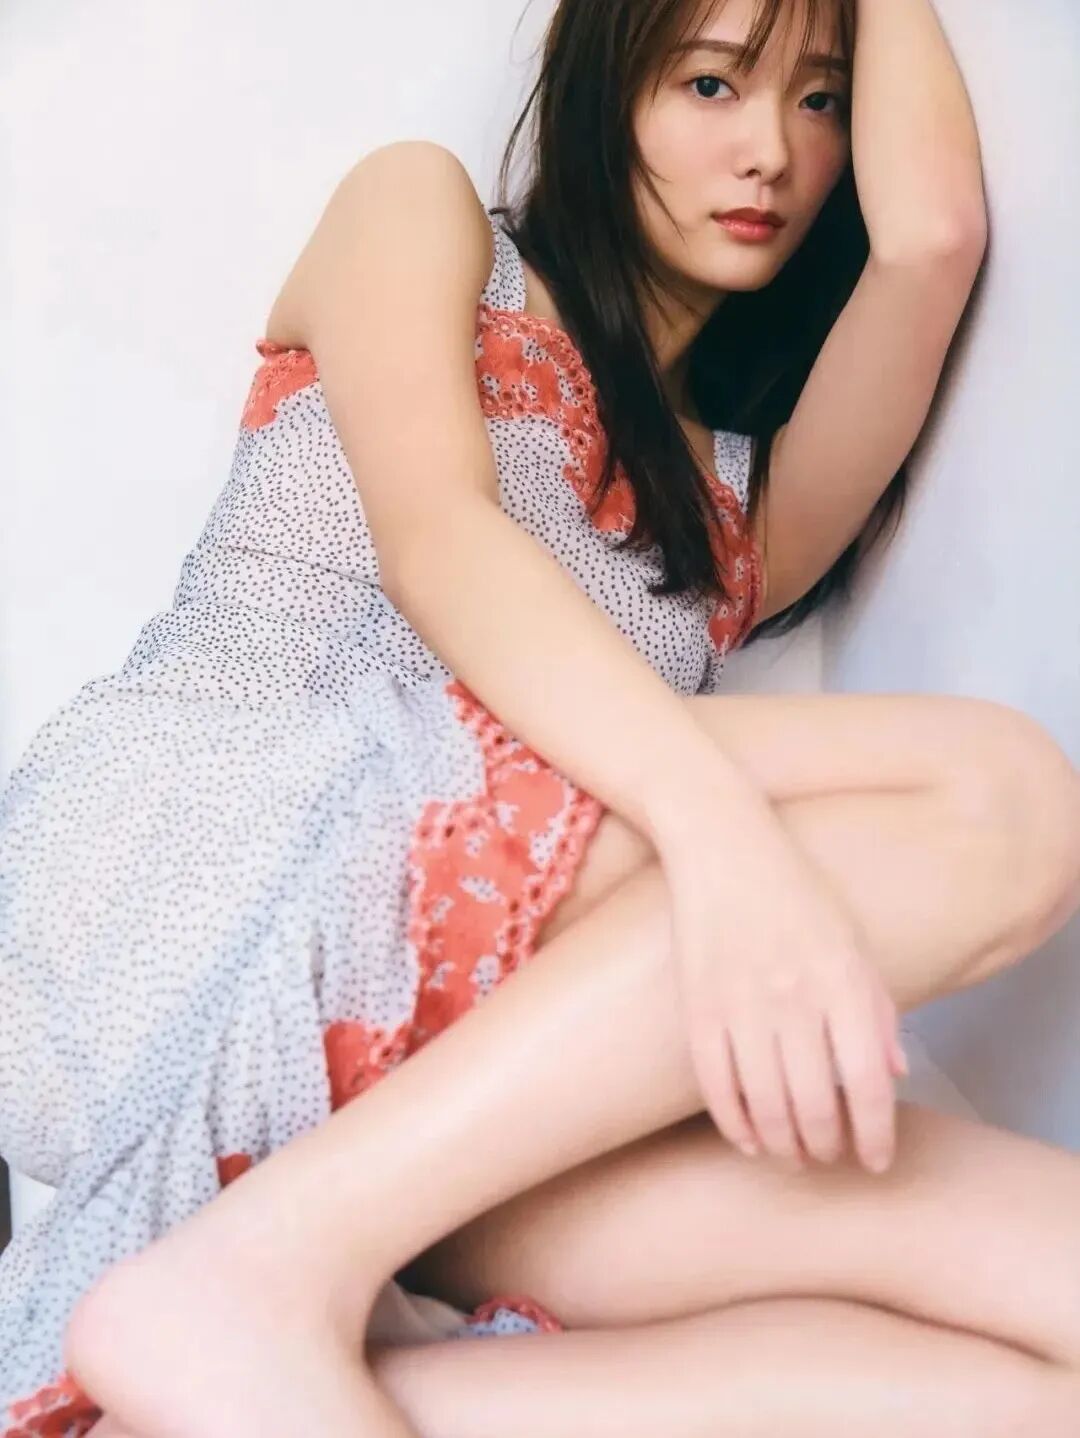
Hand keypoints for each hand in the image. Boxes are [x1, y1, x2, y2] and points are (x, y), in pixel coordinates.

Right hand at [660, 812, 907, 1174]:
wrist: (724, 847)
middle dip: (827, 1147)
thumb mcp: (853, 941)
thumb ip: (877, 1009)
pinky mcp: (698, 1006)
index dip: (876, 1135)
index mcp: (843, 982)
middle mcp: (795, 998)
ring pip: (766, 1105)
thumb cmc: (798, 894)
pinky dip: (734, 1124)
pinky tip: (749, 1139)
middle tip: (830, 1159)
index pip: (870, 1083)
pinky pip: (715, 1085)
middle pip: (816, 1105)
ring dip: (784, 1146)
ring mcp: (742, 1004)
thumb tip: (896, 1074)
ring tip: (794, 1156)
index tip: (876, 1160)